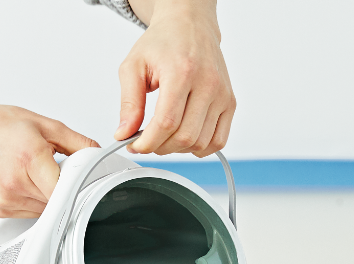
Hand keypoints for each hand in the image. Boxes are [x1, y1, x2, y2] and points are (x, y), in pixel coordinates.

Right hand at [0, 101, 97, 217]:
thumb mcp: (43, 124)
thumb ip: (76, 142)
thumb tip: (98, 155)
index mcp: (29, 159)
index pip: (66, 189)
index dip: (80, 188)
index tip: (86, 184)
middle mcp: (15, 183)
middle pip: (59, 202)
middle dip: (66, 190)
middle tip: (60, 173)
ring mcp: (7, 200)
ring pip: (47, 211)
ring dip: (51, 197)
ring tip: (38, 175)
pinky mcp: (1, 210)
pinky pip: (32, 214)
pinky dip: (36, 201)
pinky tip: (26, 183)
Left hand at [114, 0, 235, 157]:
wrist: (190, 24)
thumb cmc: (163, 42)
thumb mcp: (134, 66)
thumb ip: (129, 103)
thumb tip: (124, 134)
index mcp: (182, 71)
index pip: (166, 123)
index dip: (148, 142)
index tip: (135, 146)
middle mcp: (207, 83)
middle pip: (184, 137)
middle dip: (160, 147)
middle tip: (147, 140)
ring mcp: (222, 95)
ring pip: (200, 144)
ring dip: (178, 149)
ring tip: (164, 136)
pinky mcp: (229, 102)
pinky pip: (218, 141)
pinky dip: (199, 149)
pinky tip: (184, 139)